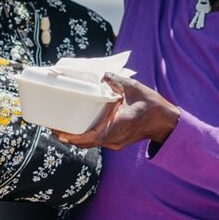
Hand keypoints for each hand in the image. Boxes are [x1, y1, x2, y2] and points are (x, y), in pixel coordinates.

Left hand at [54, 73, 180, 149]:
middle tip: (53, 127)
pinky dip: (85, 135)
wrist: (165, 122)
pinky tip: (78, 125)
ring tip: (61, 127)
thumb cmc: (151, 105)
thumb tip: (102, 75)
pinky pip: (97, 140)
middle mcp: (114, 139)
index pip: (91, 138)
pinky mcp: (116, 141)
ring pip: (91, 143)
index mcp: (117, 127)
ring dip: (76, 137)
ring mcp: (115, 142)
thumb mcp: (134, 88)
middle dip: (68, 137)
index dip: (74, 137)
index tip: (60, 133)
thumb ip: (116, 80)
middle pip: (86, 143)